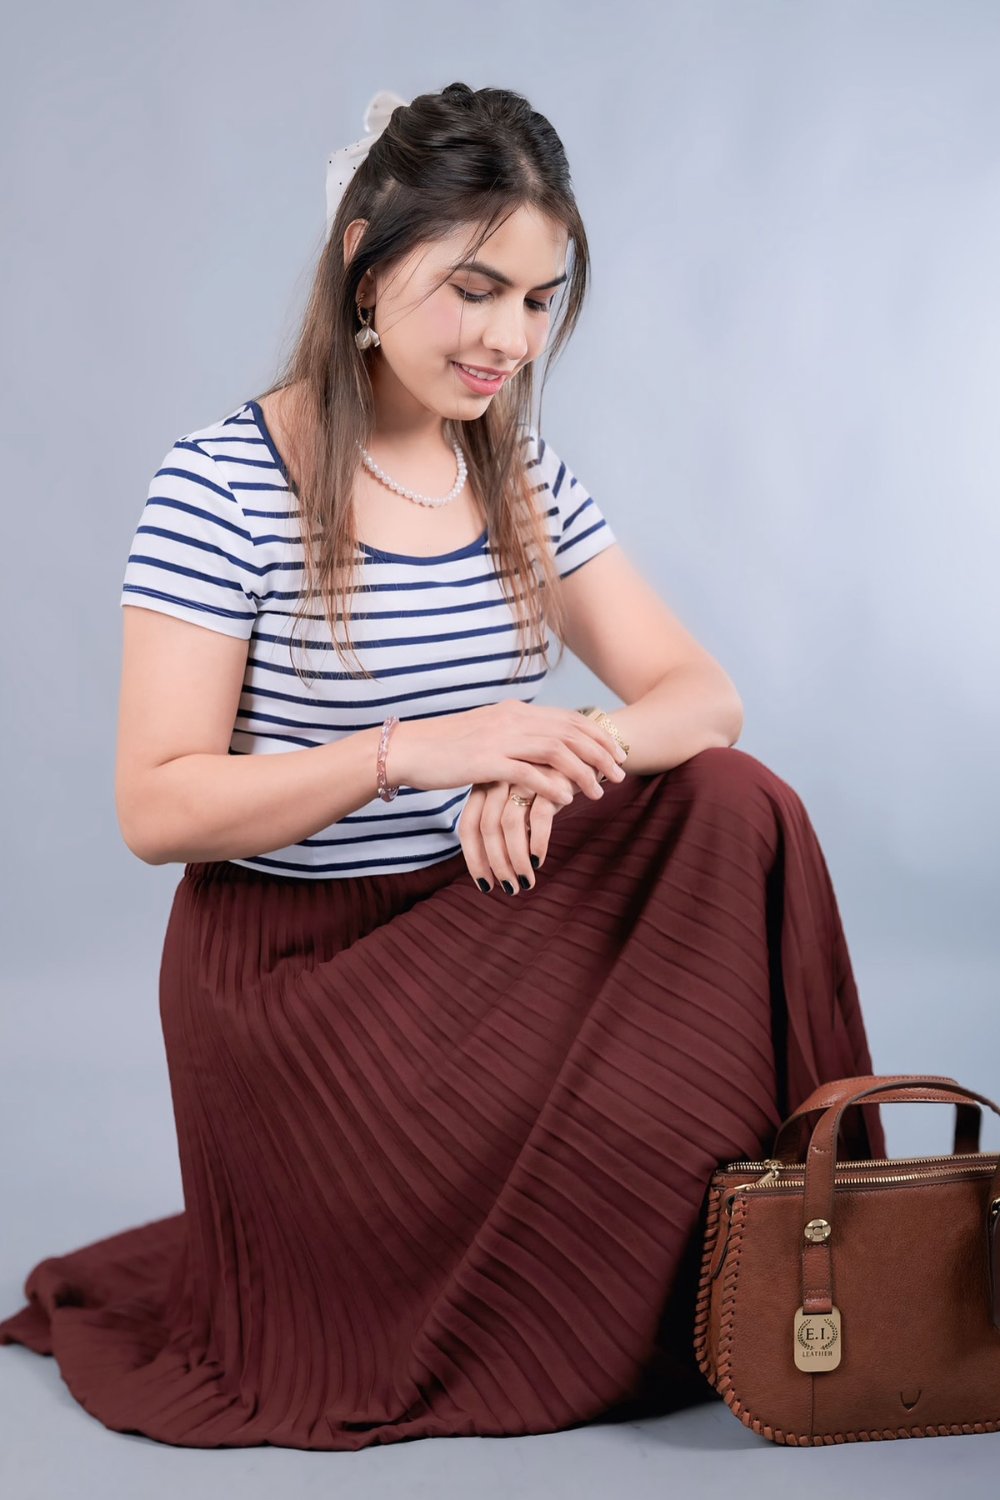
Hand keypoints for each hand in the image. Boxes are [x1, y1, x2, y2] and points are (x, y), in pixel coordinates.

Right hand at [387, 701, 625, 803]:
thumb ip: (514, 736)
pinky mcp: (485, 761)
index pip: (568, 720)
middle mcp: (512, 720)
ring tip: (600, 792)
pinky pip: (528, 773)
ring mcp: (499, 739)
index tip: (617, 754)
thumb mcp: (487, 734)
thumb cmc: (445, 747)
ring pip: (556, 751)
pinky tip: (567, 800)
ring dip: (583, 772)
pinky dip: (551, 785)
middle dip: (601, 754)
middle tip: (621, 774)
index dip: (597, 736)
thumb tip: (540, 745)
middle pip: (570, 733)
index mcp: (515, 712)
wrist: (408, 748)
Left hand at [458, 778, 567, 893]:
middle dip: (496, 864)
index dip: (473, 858)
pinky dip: (537, 843)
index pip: (468, 825)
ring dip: (516, 860)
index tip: (484, 884)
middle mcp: (500, 779)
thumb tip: (496, 863)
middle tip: (508, 889)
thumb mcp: (519, 798)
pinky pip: (538, 817)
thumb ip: (503, 822)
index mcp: (485, 783)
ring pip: (509, 825)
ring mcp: (523, 778)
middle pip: (487, 828)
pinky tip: (539, 860)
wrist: (582, 753)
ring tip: (525, 882)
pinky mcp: (549, 780)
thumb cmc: (546, 784)